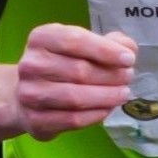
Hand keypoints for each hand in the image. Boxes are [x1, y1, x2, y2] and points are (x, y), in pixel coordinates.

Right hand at [7, 24, 136, 138]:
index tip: (129, 59)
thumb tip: (128, 50)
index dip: (105, 50)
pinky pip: (72, 119)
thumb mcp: (82, 45)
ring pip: (76, 97)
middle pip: (79, 71)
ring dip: (106, 97)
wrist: (29, 95)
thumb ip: (108, 42)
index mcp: (41, 38)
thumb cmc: (62, 64)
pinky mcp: (35, 119)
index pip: (74, 40)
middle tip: (128, 77)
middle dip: (111, 75)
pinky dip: (96, 114)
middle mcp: (30, 64)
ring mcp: (29, 94)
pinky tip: (107, 108)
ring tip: (123, 93)